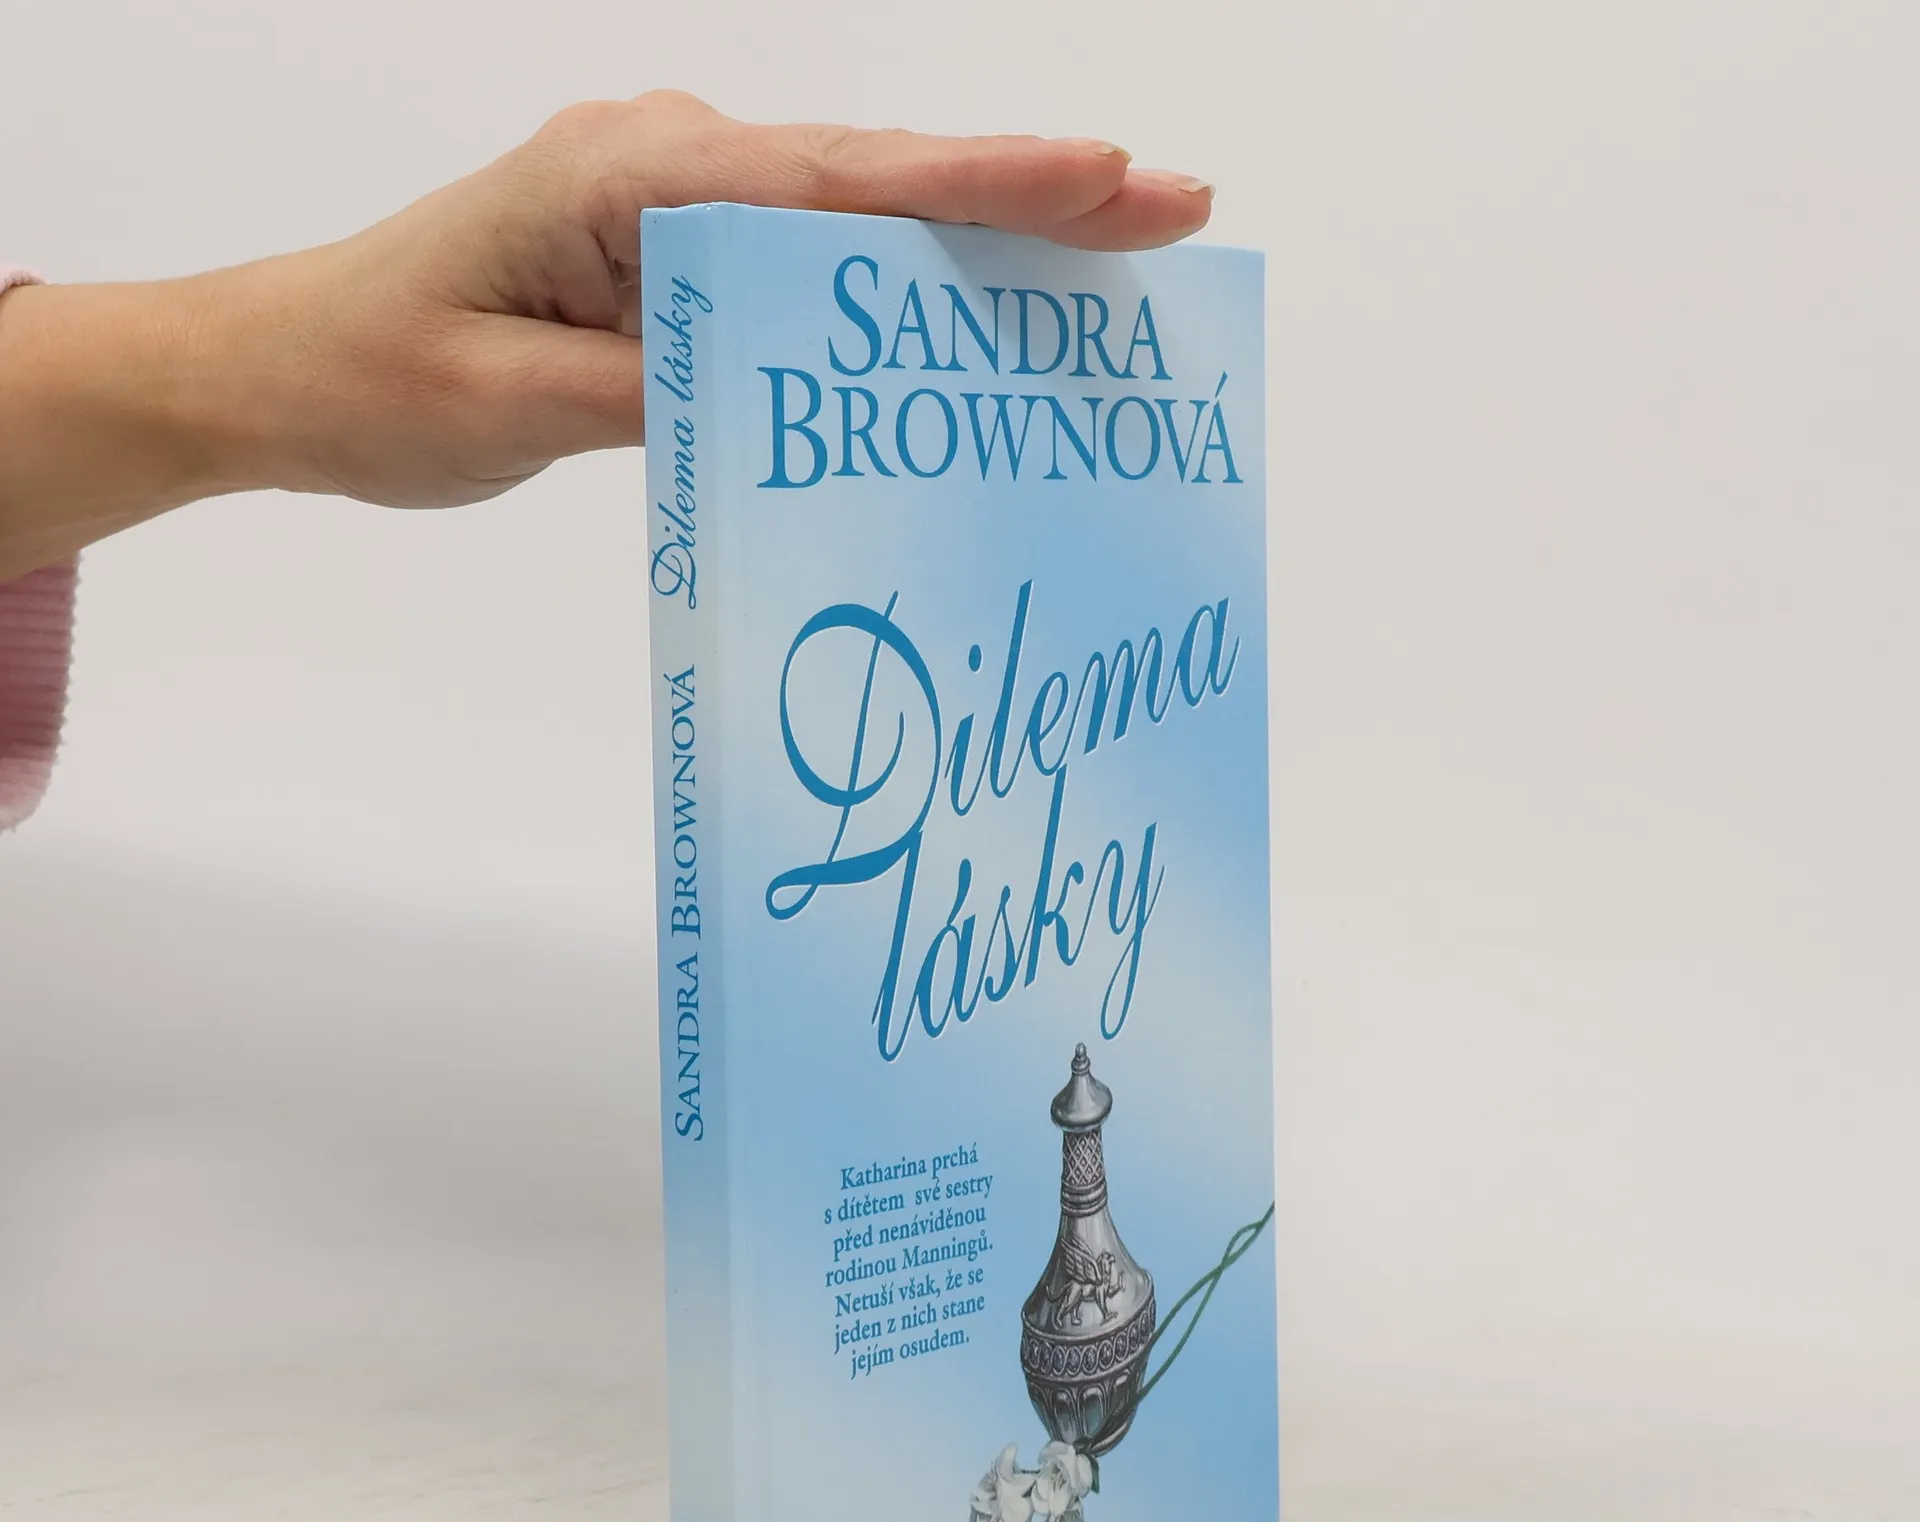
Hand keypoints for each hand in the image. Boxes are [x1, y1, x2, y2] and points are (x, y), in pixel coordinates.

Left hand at [0, 93, 1213, 576]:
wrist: (286, 364)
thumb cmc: (378, 380)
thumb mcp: (510, 408)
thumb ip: (656, 392)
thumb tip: (799, 393)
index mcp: (625, 179)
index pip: (830, 185)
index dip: (979, 185)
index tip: (1104, 180)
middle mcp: (664, 164)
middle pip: (871, 180)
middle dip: (1025, 194)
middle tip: (1169, 209)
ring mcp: (673, 199)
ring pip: (855, 215)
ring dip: (979, 235)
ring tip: (1111, 258)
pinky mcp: (672, 249)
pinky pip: (809, 260)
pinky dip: (899, 283)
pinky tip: (973, 314)